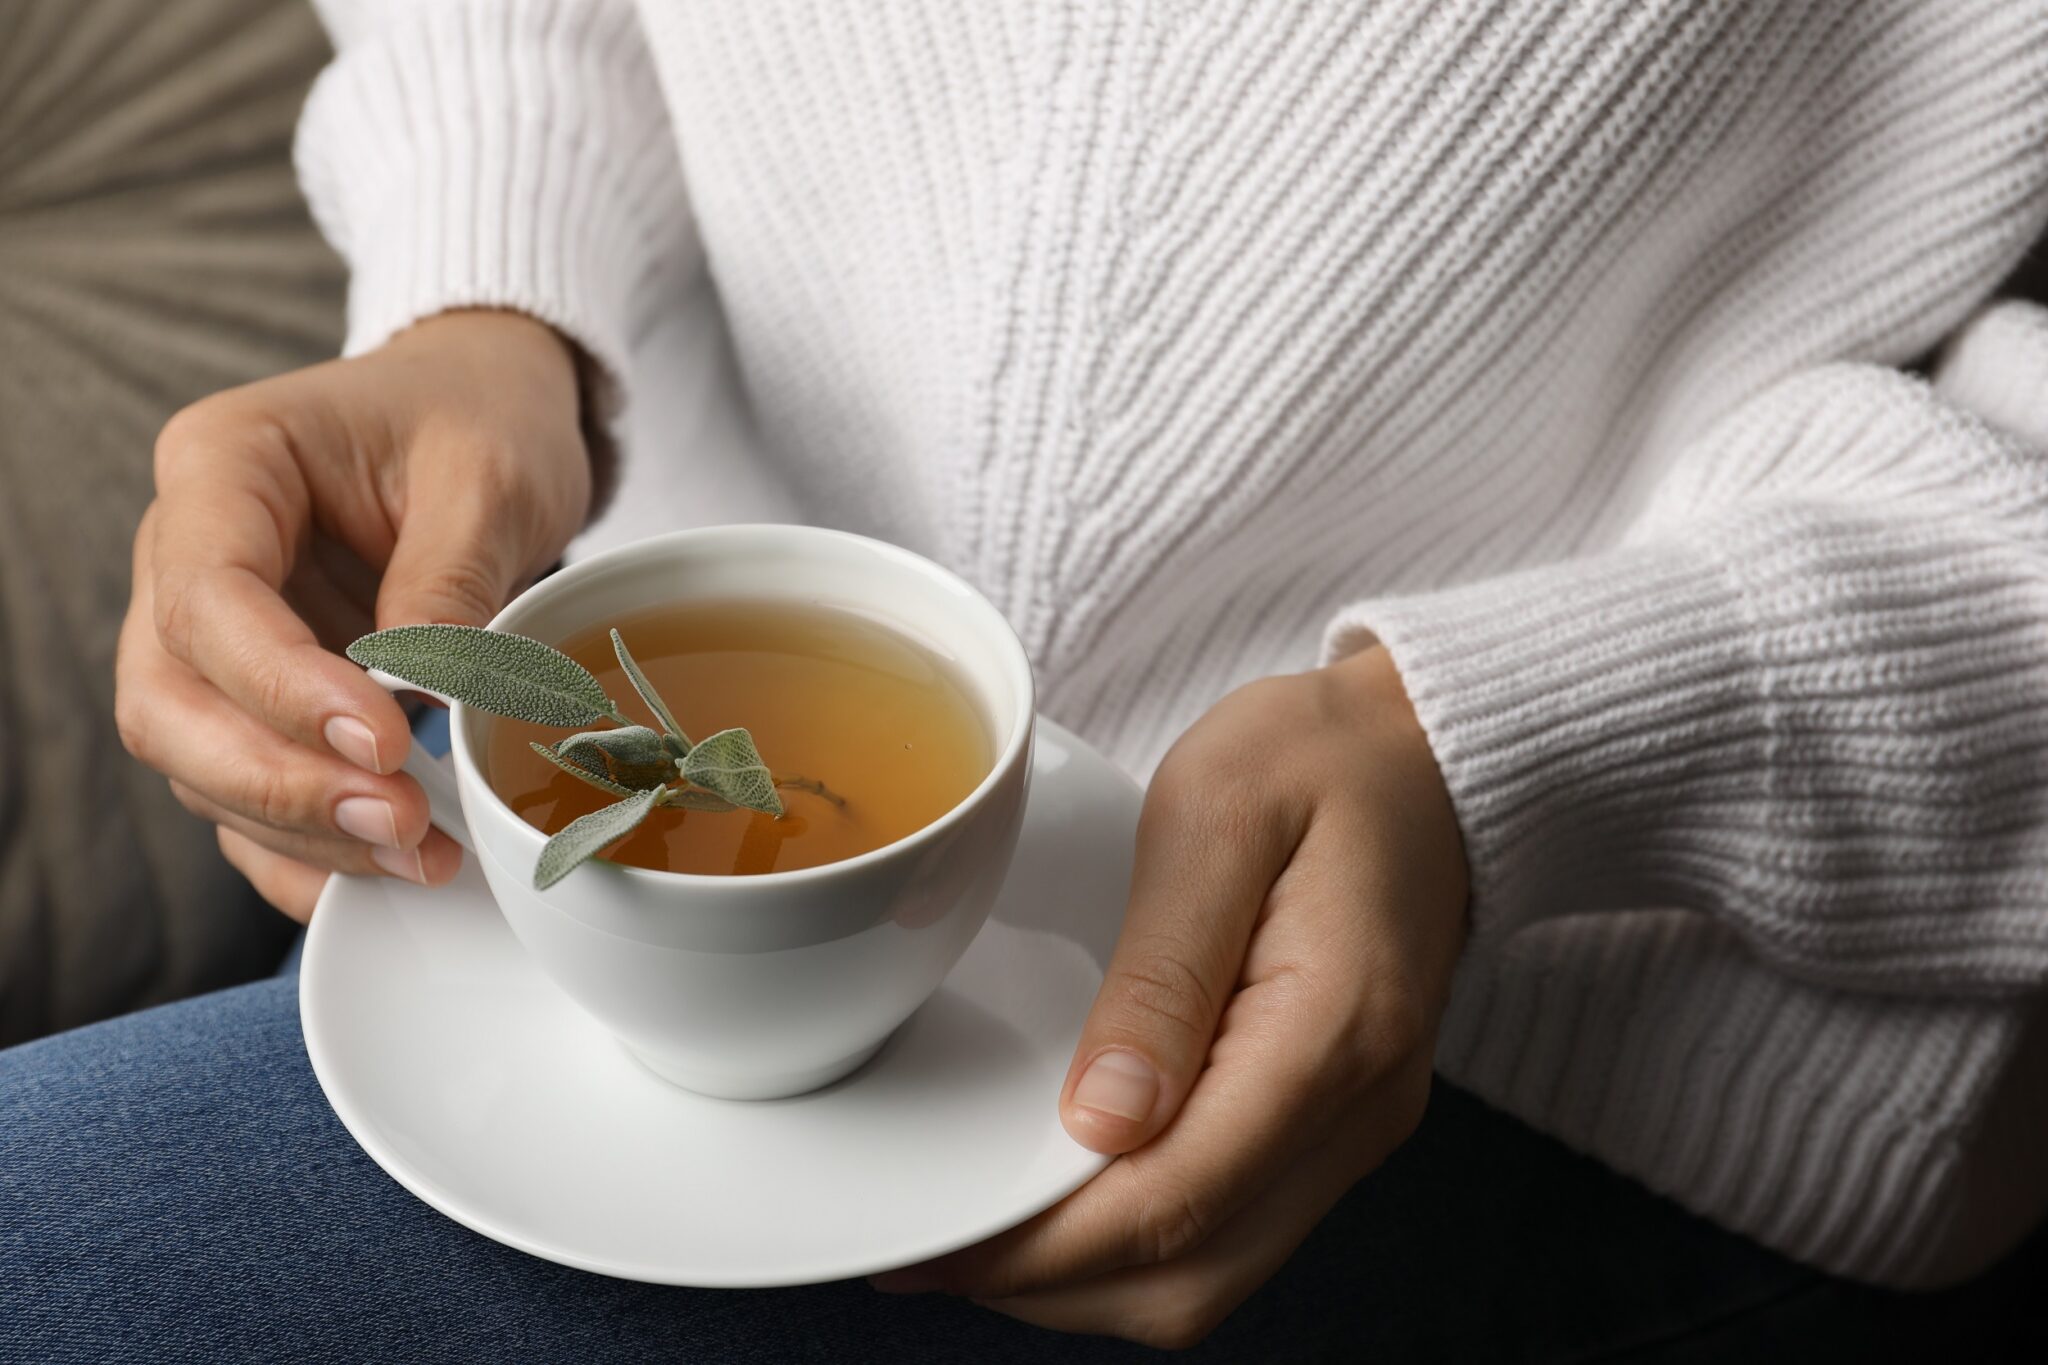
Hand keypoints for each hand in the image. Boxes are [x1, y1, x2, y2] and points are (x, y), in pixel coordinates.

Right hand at [115, 311, 592, 921]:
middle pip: (168, 699)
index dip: (283, 686)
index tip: (386, 741)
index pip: (208, 595)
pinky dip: (305, 850)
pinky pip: (245, 796)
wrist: (484, 417)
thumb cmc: (479, 420)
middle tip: (400, 818)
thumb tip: (425, 693)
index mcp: (223, 466)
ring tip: (422, 854)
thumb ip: (451, 576)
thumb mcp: (491, 474)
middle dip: (277, 779)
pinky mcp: (257, 700)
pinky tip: (383, 878)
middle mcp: (186, 556)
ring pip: (197, 762)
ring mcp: (210, 637)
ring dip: (301, 827)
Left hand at [873, 647, 1468, 1347]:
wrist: (1427, 751)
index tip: (942, 1243)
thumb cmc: (1320, 758)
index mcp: (1332, 1033)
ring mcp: (1354, 1127)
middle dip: (1052, 1286)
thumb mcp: (1215, 815)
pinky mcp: (1336, 1123)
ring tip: (984, 1232)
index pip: (1176, 1199)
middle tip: (937, 1249)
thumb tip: (1103, 1118)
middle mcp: (1358, 1109)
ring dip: (1090, 1278)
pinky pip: (1233, 1229)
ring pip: (1214, 1275)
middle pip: (1193, 1276)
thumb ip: (1161, 972)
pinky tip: (1066, 1195)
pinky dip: (1139, 1240)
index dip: (1044, 1245)